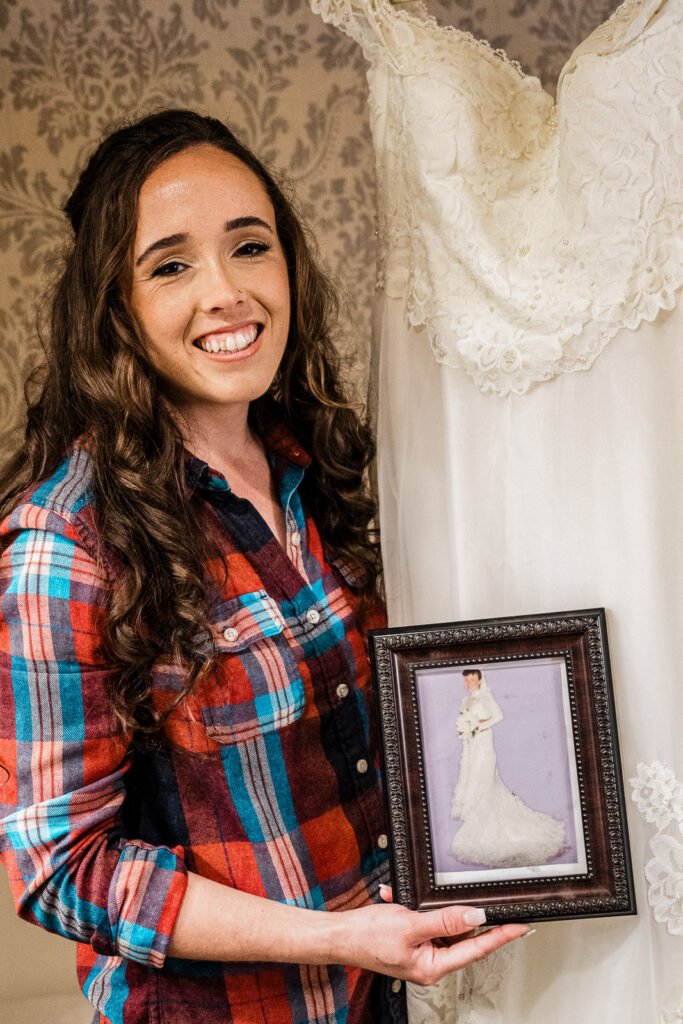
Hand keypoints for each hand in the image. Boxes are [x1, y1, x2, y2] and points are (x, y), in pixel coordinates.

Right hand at [332, 887, 531, 985]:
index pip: (477, 949)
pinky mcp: (410, 940)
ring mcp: (420, 952)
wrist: (338, 936)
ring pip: (442, 925)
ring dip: (430, 908)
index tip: (522, 926)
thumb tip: (476, 915)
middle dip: (459, 913)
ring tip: (409, 901)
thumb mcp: (410, 924)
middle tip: (476, 897)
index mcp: (433, 966)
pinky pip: (424, 921)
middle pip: (461, 937)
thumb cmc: (367, 937)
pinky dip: (413, 907)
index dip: (502, 935)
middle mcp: (430, 962)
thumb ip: (445, 920)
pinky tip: (396, 899)